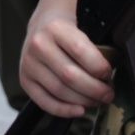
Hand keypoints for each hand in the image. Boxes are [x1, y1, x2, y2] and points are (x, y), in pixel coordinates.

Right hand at [19, 2, 115, 117]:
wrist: (42, 24)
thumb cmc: (67, 30)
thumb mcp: (81, 28)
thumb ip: (93, 50)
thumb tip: (108, 78)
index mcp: (55, 28)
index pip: (80, 51)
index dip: (99, 67)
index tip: (109, 74)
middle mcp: (38, 44)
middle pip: (70, 75)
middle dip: (94, 90)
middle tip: (108, 94)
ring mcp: (28, 63)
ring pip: (59, 90)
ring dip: (83, 101)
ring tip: (96, 101)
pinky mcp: (24, 79)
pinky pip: (44, 101)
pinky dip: (64, 110)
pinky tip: (79, 110)